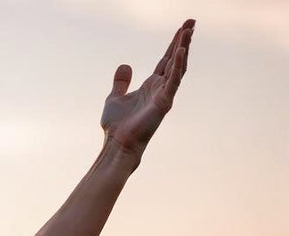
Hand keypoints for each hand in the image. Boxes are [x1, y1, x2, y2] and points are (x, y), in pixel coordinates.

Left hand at [101, 19, 193, 158]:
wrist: (117, 144)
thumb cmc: (116, 126)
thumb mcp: (114, 98)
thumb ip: (121, 82)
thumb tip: (125, 65)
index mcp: (150, 86)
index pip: (165, 61)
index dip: (173, 44)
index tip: (182, 28)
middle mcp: (160, 89)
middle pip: (175, 59)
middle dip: (183, 40)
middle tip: (192, 22)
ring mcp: (163, 95)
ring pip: (177, 67)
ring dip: (183, 48)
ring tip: (189, 30)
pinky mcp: (163, 102)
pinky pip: (173, 80)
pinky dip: (178, 65)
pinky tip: (181, 50)